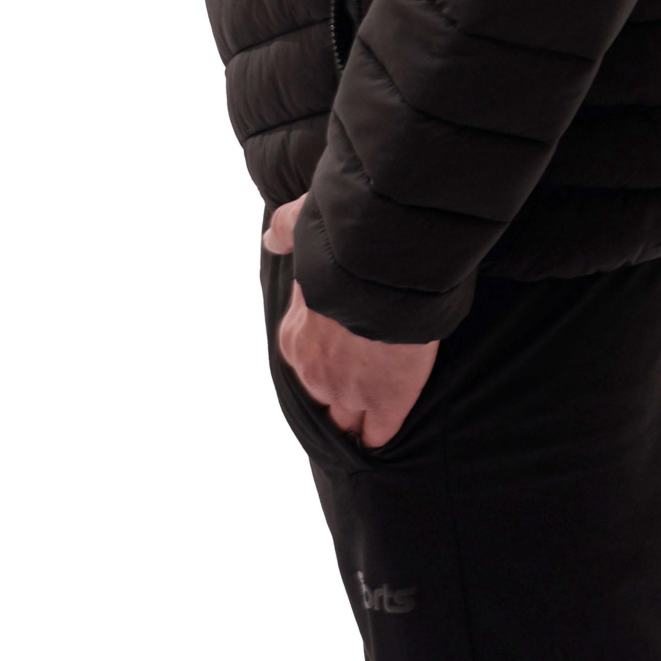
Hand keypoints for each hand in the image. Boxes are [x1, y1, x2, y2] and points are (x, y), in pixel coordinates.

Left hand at [263, 195, 437, 449]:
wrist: (383, 268)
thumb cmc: (345, 246)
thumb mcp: (304, 228)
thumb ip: (286, 232)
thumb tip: (272, 239)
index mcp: (294, 338)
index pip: (305, 360)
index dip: (325, 358)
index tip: (342, 350)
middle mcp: (315, 372)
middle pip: (324, 394)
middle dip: (341, 387)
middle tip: (364, 375)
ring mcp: (349, 392)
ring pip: (348, 419)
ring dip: (359, 413)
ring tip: (375, 410)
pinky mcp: (386, 402)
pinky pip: (378, 432)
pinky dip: (381, 430)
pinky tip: (388, 423)